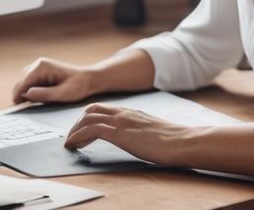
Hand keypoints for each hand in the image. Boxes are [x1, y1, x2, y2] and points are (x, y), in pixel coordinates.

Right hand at [11, 57, 96, 103]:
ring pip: (23, 85)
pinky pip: (29, 85)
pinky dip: (31, 94)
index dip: (18, 95)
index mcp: (42, 67)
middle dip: (22, 95)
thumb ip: (45, 94)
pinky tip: (40, 99)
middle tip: (26, 109)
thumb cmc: (78, 86)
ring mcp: (37, 69)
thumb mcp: (64, 94)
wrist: (88, 80)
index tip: (17, 107)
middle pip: (21, 83)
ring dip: (27, 95)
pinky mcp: (38, 74)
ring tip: (38, 104)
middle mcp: (37, 65)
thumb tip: (26, 94)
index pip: (23, 82)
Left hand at [63, 103, 188, 165]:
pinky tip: (74, 146)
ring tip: (69, 143)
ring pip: (88, 118)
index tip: (83, 130)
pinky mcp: (120, 133)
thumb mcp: (152, 131)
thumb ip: (141, 131)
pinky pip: (91, 130)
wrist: (184, 142)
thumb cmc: (174, 141)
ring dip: (74, 130)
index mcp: (132, 113)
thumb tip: (138, 139)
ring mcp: (121, 122)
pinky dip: (78, 137)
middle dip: (78, 122)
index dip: (89, 118)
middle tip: (72, 137)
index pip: (103, 108)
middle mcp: (124, 113)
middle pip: (91, 109)